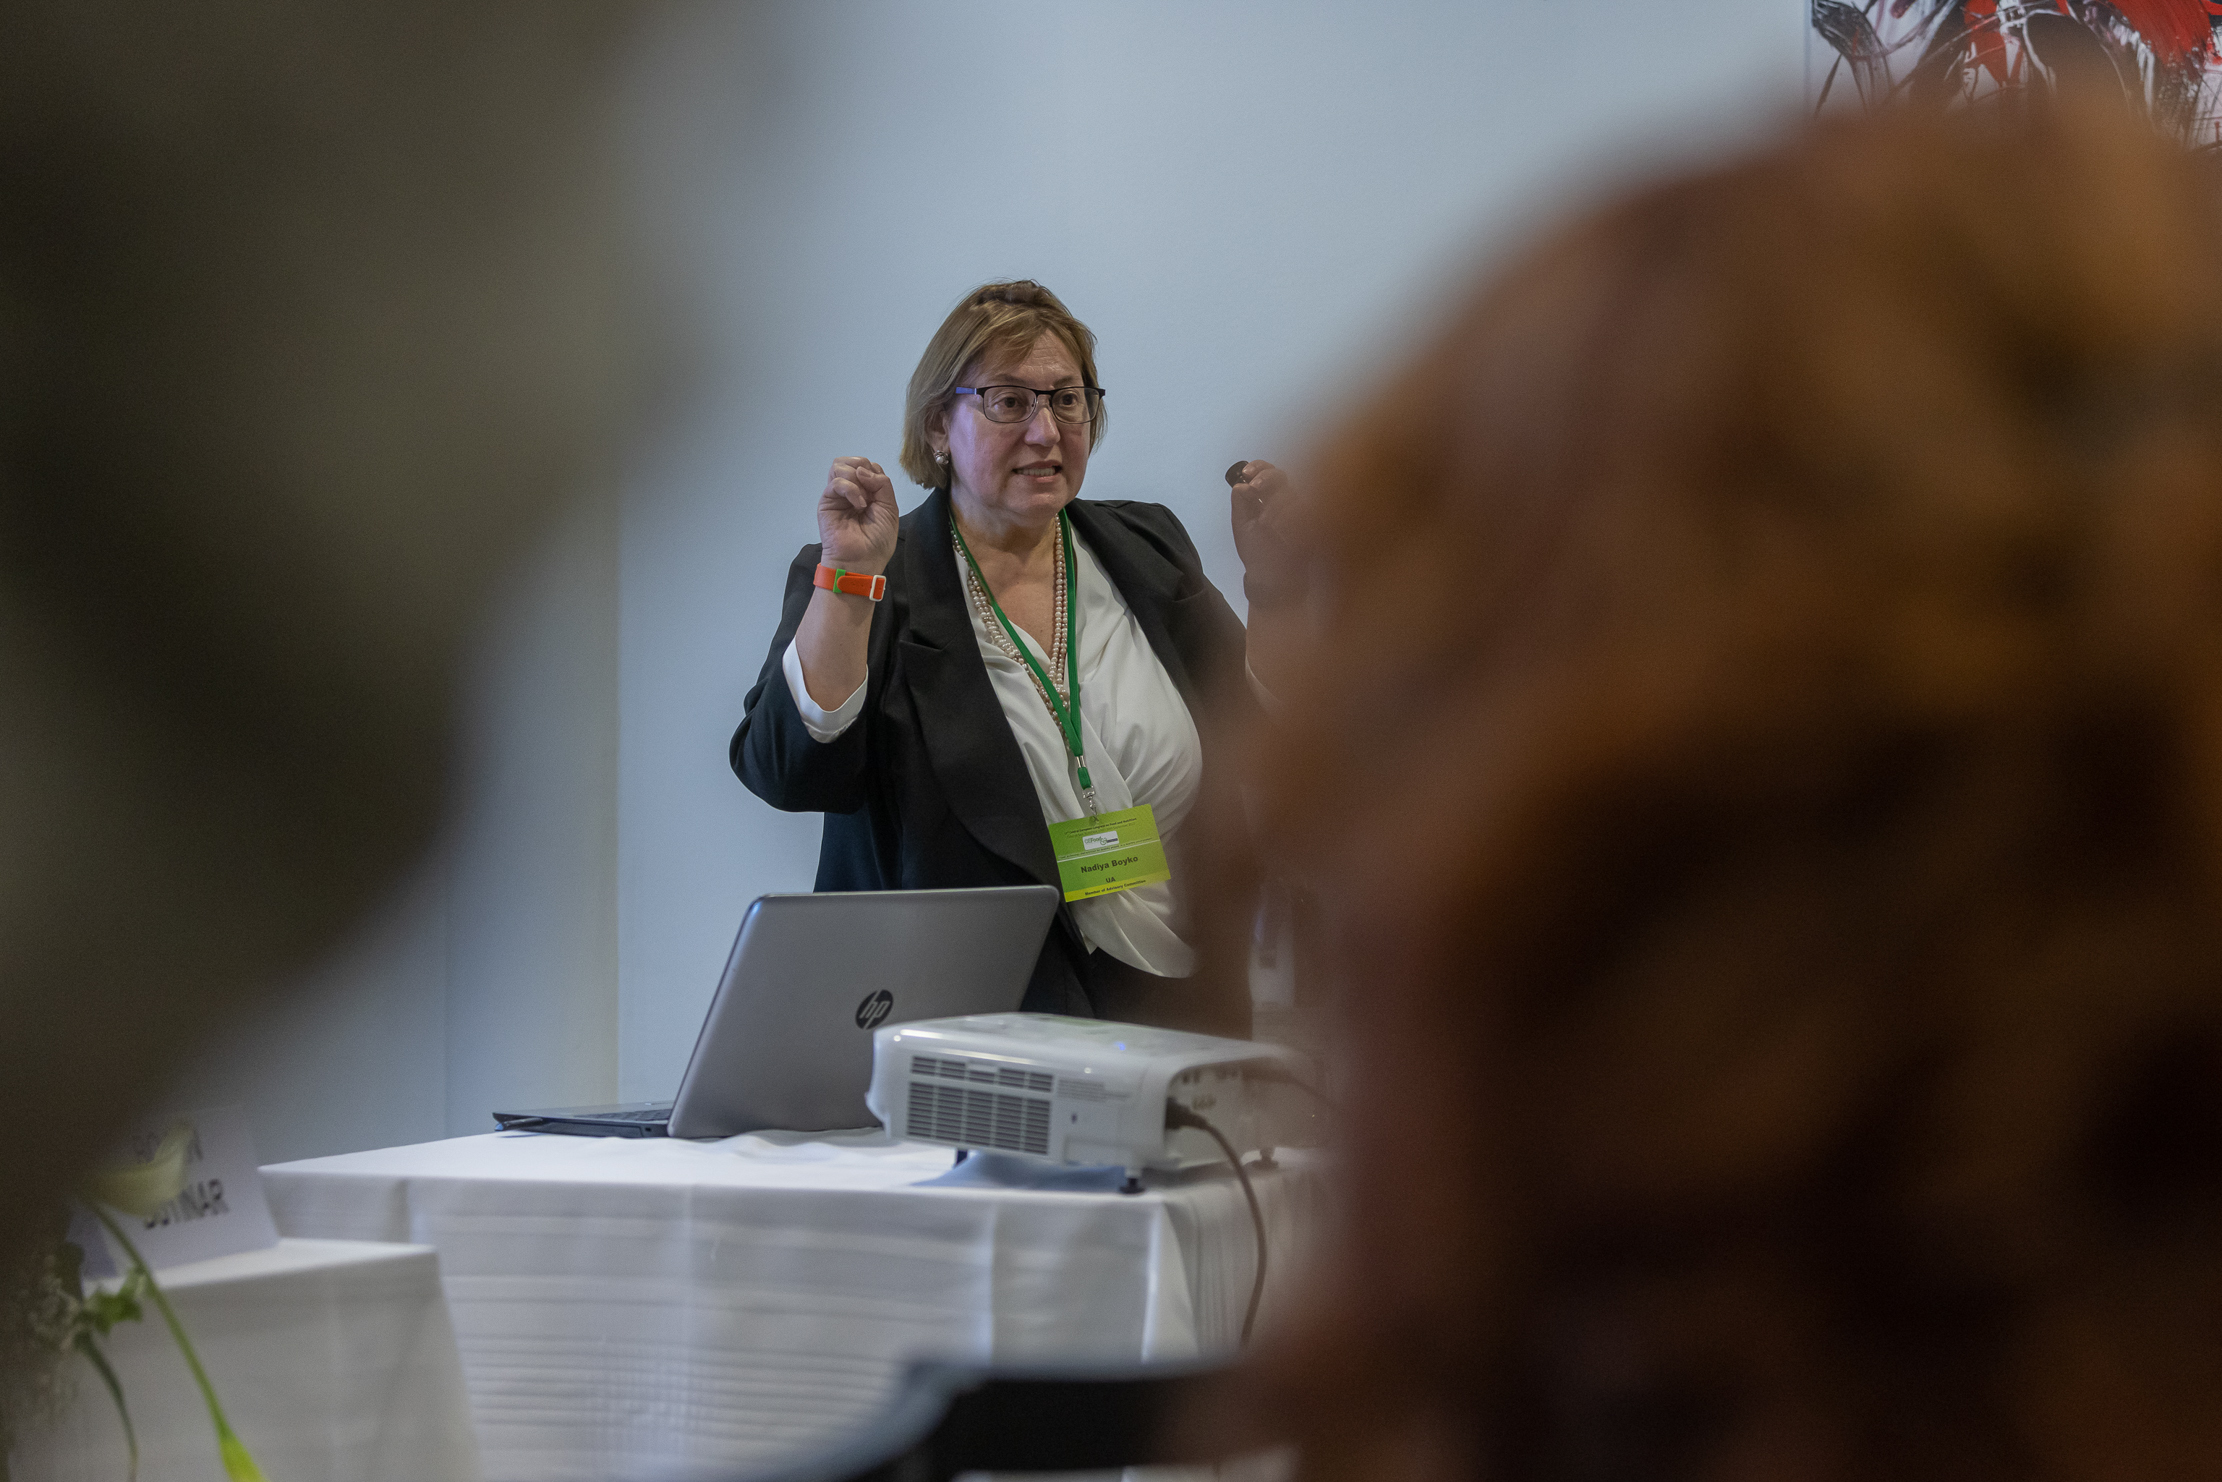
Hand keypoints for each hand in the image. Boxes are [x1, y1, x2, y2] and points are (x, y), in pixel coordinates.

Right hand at [817, 457, 899, 573]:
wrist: (862, 560)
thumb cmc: (877, 540)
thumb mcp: (890, 508)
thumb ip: (882, 484)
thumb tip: (862, 470)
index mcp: (867, 491)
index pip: (868, 466)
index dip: (875, 471)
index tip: (880, 489)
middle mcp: (852, 490)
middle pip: (853, 461)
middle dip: (864, 468)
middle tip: (870, 490)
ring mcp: (838, 495)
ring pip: (840, 465)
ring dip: (856, 478)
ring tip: (863, 500)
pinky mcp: (827, 501)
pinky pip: (836, 482)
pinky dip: (851, 489)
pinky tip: (859, 505)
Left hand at [1229, 460, 1301, 598]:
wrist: (1274, 579)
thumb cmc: (1259, 554)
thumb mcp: (1243, 527)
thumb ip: (1241, 504)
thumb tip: (1240, 485)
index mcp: (1265, 499)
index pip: (1264, 473)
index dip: (1257, 468)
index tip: (1247, 474)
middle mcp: (1283, 501)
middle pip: (1280, 474)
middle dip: (1267, 477)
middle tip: (1256, 488)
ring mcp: (1299, 510)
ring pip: (1292, 491)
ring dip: (1276, 504)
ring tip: (1267, 523)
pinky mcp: (1312, 521)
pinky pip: (1305, 507)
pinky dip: (1290, 516)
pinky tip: (1281, 531)